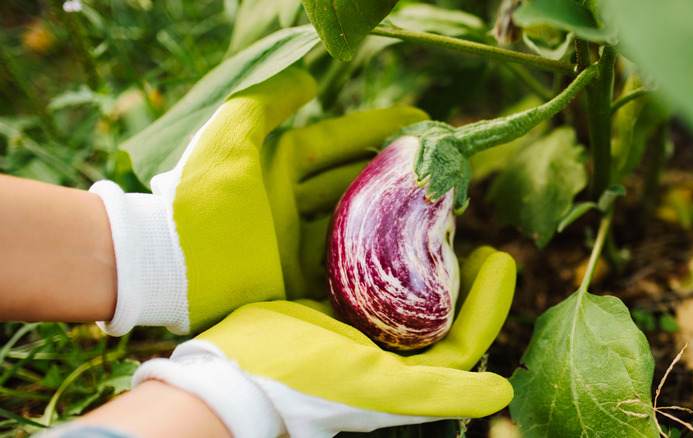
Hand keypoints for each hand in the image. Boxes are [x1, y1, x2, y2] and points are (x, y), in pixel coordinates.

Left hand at [89, 67, 427, 334]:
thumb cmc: (199, 195)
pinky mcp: (295, 280)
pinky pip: (340, 267)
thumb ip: (269, 101)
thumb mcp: (231, 133)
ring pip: (352, 224)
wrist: (169, 266)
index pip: (337, 141)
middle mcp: (289, 201)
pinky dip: (368, 261)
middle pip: (351, 182)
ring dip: (386, 217)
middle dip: (390, 173)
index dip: (375, 129)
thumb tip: (310, 80)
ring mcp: (293, 242)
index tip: (417, 122)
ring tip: (430, 208)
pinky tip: (401, 255)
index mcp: (276, 165)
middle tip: (434, 168)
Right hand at [132, 247, 516, 437]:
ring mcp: (353, 322)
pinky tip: (383, 213)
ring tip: (433, 212)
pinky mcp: (323, 299)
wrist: (231, 374)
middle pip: (434, 302)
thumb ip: (443, 392)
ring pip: (400, 279)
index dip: (488, 299)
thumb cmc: (307, 382)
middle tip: (467, 227)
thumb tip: (506, 393)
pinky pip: (362, 266)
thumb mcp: (379, 388)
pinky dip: (377, 240)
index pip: (462, 333)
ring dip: (418, 246)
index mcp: (404, 370)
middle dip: (455, 265)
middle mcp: (384, 347)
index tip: (499, 255)